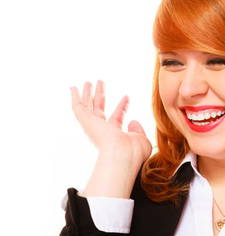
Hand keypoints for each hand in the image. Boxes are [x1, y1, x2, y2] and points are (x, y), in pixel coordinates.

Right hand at [70, 80, 151, 197]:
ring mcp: (93, 126)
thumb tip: (133, 121)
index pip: (117, 117)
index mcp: (115, 135)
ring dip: (88, 94)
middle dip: (100, 96)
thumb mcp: (141, 139)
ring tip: (89, 81)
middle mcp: (102, 130)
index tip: (127, 96)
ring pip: (88, 107)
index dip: (122, 106)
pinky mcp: (86, 121)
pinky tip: (73, 87)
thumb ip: (138, 130)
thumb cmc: (134, 151)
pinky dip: (75, 97)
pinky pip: (78, 107)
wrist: (122, 154)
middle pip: (99, 110)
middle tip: (101, 84)